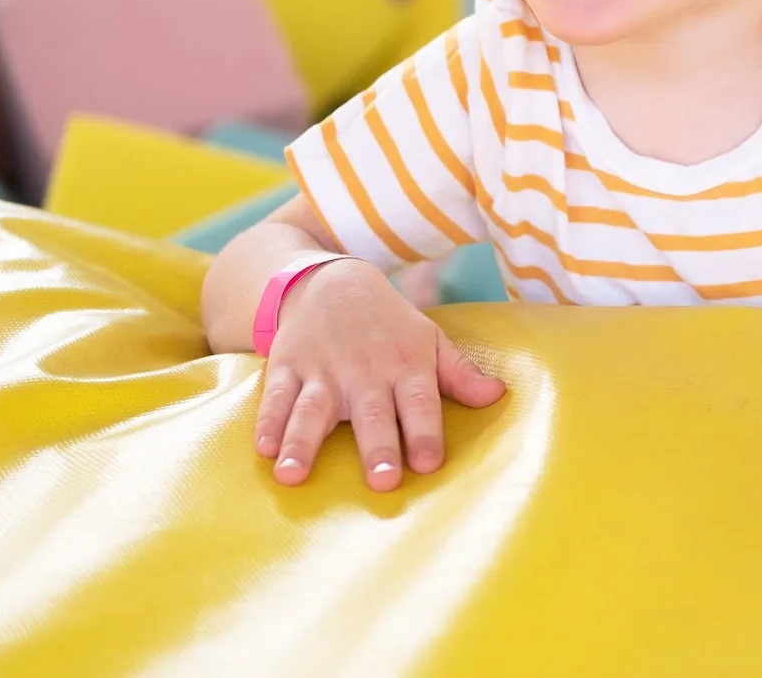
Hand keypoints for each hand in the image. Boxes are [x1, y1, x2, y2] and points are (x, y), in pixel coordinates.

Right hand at [252, 258, 506, 491]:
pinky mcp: (288, 366)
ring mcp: (323, 369)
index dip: (425, 432)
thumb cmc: (390, 325)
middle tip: (382, 481)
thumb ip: (460, 373)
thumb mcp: (430, 340)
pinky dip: (268, 422)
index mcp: (406, 365)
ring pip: (313, 409)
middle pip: (371, 412)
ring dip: (303, 442)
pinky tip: (264, 450)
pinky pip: (276, 397)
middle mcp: (365, 370)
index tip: (428, 464)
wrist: (334, 281)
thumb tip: (498, 396)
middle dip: (377, 446)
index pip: (420, 402)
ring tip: (293, 475)